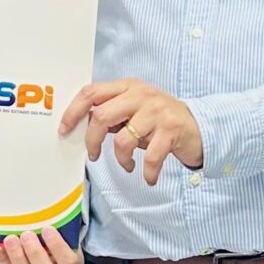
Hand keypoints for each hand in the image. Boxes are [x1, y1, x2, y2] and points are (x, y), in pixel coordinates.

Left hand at [61, 78, 202, 184]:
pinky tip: (149, 177)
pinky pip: (150, 157)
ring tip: (128, 165)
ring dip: (122, 160)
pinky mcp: (171, 130)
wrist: (198, 126)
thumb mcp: (134, 109)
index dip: (73, 111)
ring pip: (123, 140)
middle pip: (102, 115)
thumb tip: (81, 125)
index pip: (92, 92)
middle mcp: (141, 95)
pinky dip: (147, 173)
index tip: (65, 129)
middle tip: (94, 154)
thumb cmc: (160, 120)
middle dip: (92, 140)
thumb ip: (111, 113)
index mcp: (127, 87)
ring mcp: (157, 111)